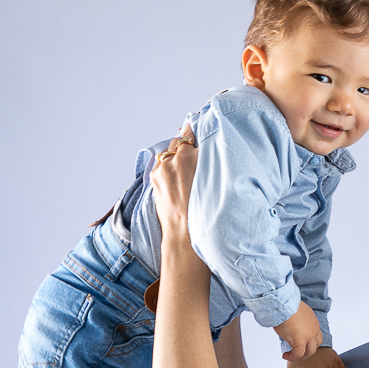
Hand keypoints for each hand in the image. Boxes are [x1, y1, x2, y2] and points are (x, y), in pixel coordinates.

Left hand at [149, 125, 199, 245]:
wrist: (184, 236)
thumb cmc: (203, 212)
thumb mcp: (213, 180)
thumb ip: (209, 160)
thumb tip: (209, 148)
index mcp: (186, 158)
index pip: (191, 131)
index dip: (200, 131)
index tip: (207, 132)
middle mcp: (170, 161)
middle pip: (179, 140)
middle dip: (188, 143)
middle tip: (200, 151)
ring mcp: (160, 170)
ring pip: (169, 152)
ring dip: (178, 155)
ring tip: (189, 167)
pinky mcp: (154, 180)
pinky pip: (162, 164)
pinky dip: (170, 166)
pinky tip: (179, 178)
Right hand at [274, 302, 322, 361]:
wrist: (283, 304)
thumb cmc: (286, 306)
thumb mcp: (296, 313)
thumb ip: (298, 321)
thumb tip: (292, 326)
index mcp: (313, 322)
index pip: (317, 336)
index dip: (309, 343)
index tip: (300, 344)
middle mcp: (314, 329)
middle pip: (315, 345)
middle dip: (306, 350)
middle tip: (296, 352)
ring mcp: (309, 336)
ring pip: (309, 352)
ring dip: (300, 356)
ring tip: (291, 355)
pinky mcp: (300, 341)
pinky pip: (298, 354)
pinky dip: (292, 357)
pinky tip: (285, 355)